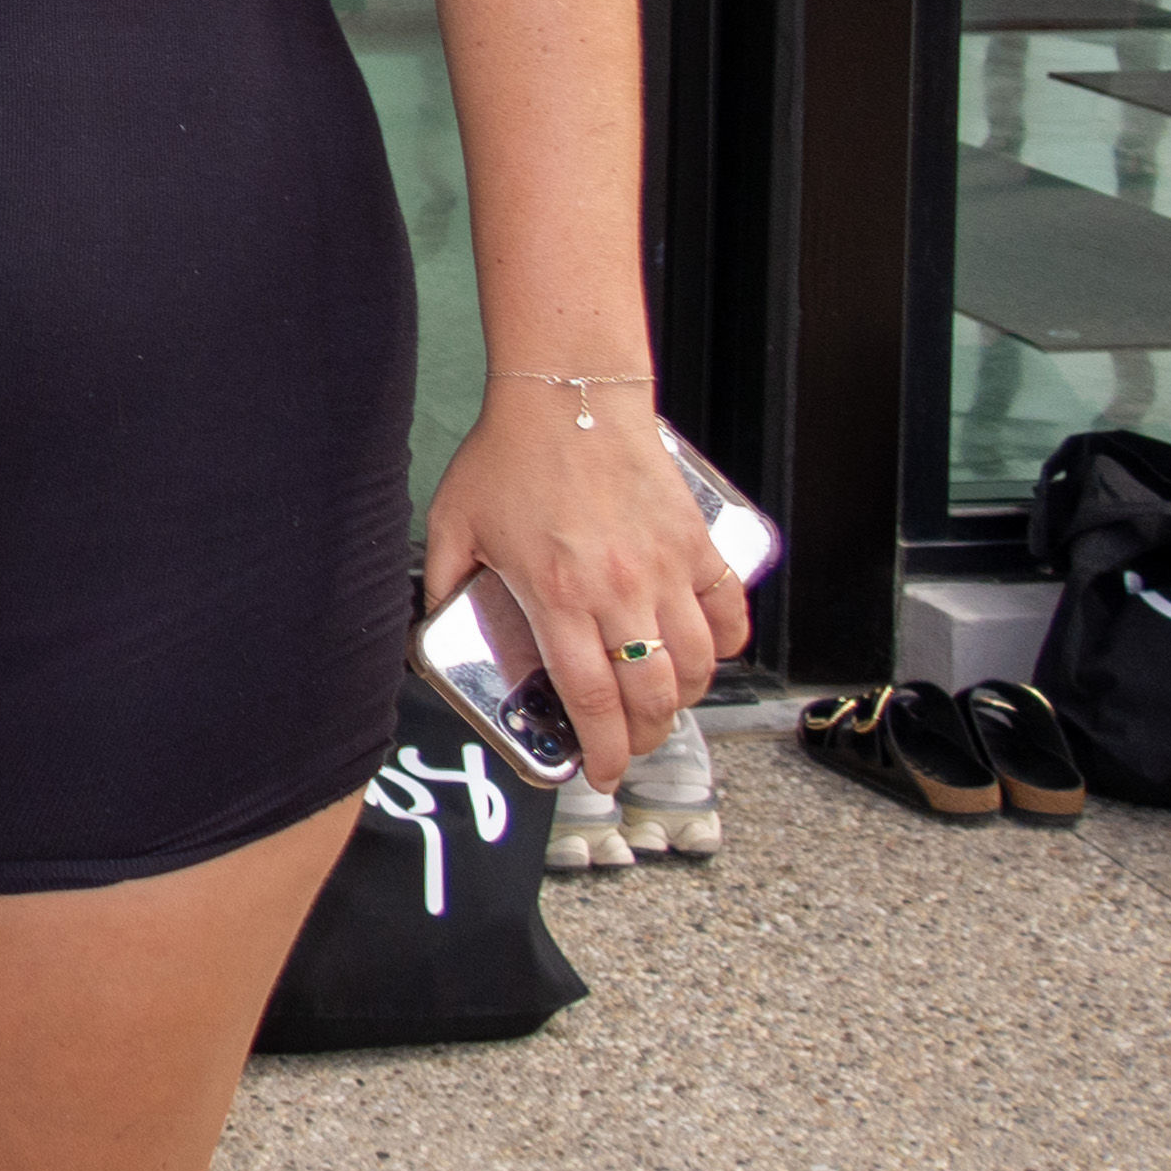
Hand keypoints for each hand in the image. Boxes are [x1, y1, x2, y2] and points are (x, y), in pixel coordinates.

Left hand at [419, 409, 753, 790]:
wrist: (568, 395)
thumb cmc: (510, 455)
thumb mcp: (454, 524)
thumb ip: (447, 581)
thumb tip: (441, 622)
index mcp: (556, 597)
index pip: (592, 700)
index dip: (602, 751)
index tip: (600, 775)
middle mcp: (618, 592)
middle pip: (650, 696)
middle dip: (642, 738)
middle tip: (627, 745)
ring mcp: (666, 570)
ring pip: (698, 665)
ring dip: (685, 699)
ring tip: (662, 705)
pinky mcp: (697, 544)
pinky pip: (730, 614)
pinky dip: (728, 646)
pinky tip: (707, 655)